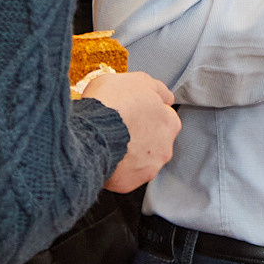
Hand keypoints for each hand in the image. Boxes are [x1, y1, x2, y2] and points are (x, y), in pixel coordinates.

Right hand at [84, 69, 179, 192]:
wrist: (93, 129)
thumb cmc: (113, 102)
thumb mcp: (137, 80)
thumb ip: (155, 89)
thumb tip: (165, 96)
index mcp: (170, 122)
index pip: (162, 119)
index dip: (144, 114)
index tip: (130, 113)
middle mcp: (165, 148)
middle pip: (152, 143)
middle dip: (137, 137)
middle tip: (117, 128)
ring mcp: (147, 168)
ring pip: (138, 162)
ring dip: (127, 154)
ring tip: (107, 143)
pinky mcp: (129, 182)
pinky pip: (121, 176)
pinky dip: (113, 169)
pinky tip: (102, 156)